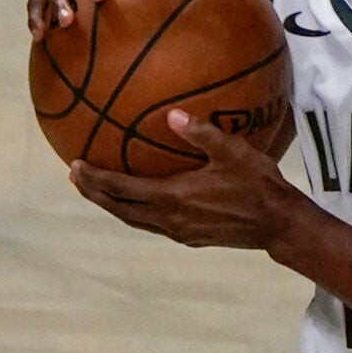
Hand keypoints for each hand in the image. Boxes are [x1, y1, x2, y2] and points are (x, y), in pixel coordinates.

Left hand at [68, 112, 303, 250]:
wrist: (276, 224)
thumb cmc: (256, 184)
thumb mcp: (232, 152)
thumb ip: (201, 133)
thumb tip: (173, 115)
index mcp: (172, 198)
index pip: (122, 190)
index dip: (96, 179)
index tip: (75, 166)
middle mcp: (168, 219)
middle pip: (119, 209)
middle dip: (94, 193)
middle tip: (75, 177)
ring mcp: (177, 232)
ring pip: (133, 220)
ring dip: (111, 205)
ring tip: (96, 189)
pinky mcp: (189, 237)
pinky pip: (150, 224)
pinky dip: (133, 211)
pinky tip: (136, 200)